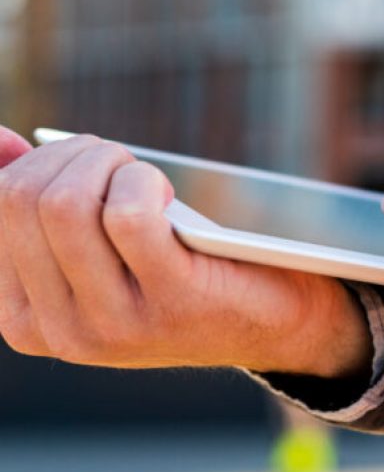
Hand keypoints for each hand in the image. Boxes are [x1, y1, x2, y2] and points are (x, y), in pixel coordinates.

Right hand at [0, 130, 371, 375]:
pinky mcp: (169, 302)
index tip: (79, 161)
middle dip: (72, 154)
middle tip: (116, 160)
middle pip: (23, 199)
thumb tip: (0, 141)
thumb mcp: (101, 245)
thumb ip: (46, 205)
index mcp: (26, 317)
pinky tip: (167, 192)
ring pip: (66, 204)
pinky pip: (129, 215)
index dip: (34, 162)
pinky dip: (145, 181)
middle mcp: (60, 330)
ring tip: (139, 172)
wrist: (269, 321)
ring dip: (107, 162)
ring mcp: (112, 323)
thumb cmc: (179, 267)